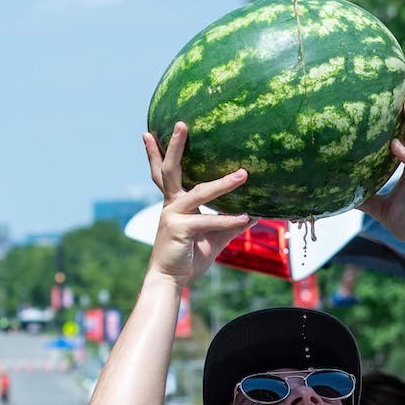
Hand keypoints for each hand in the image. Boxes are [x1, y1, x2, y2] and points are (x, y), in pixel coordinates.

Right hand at [143, 124, 254, 286]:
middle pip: (170, 169)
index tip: (151, 132)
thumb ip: (229, 224)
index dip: (156, 153)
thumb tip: (254, 214)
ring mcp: (172, 216)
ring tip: (243, 174)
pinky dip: (228, 220)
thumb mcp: (212, 238)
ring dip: (223, 183)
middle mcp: (170, 205)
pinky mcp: (178, 230)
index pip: (164, 173)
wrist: (170, 281)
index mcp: (175, 204)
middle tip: (181, 123)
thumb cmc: (187, 258)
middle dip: (174, 146)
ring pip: (200, 193)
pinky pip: (209, 221)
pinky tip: (247, 218)